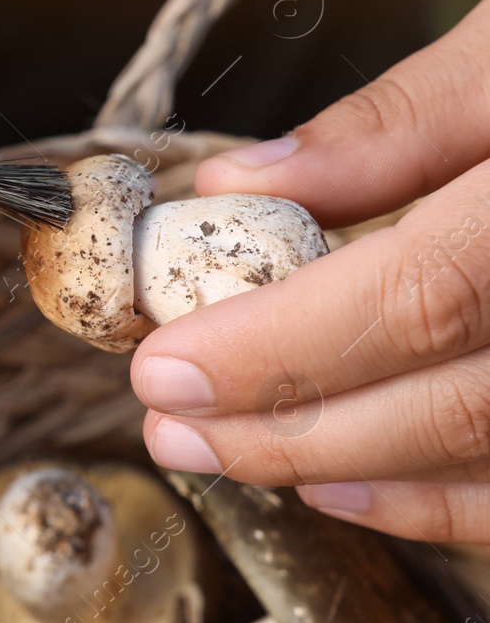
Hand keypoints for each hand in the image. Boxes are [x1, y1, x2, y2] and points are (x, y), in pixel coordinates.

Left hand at [131, 0, 489, 541]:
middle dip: (290, 424)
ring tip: (236, 454)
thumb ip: (400, 121)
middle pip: (459, 402)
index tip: (162, 364)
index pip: (421, 297)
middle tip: (171, 424)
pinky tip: (356, 488)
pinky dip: (454, 500)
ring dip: (356, 472)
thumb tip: (241, 184)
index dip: (279, 346)